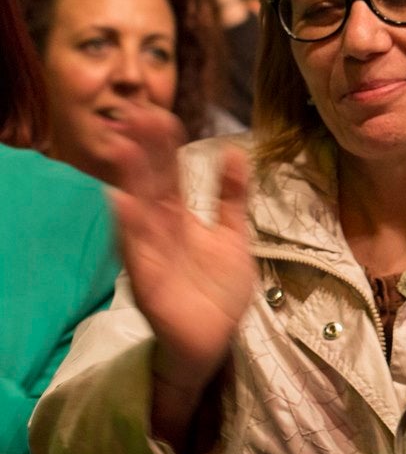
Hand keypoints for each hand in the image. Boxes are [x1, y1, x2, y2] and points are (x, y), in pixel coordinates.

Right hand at [103, 103, 256, 432]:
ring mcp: (152, 256)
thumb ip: (232, 196)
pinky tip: (123, 202)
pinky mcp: (149, 284)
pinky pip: (137, 253)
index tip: (159, 112)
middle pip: (150, 186)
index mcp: (179, 220)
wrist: (213, 341)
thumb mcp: (233, 233)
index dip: (163, 145)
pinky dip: (130, 229)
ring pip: (138, 212)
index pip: (168, 175)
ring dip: (130, 181)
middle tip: (137, 114)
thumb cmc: (217, 288)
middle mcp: (160, 233)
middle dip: (143, 152)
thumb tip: (235, 151)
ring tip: (123, 149)